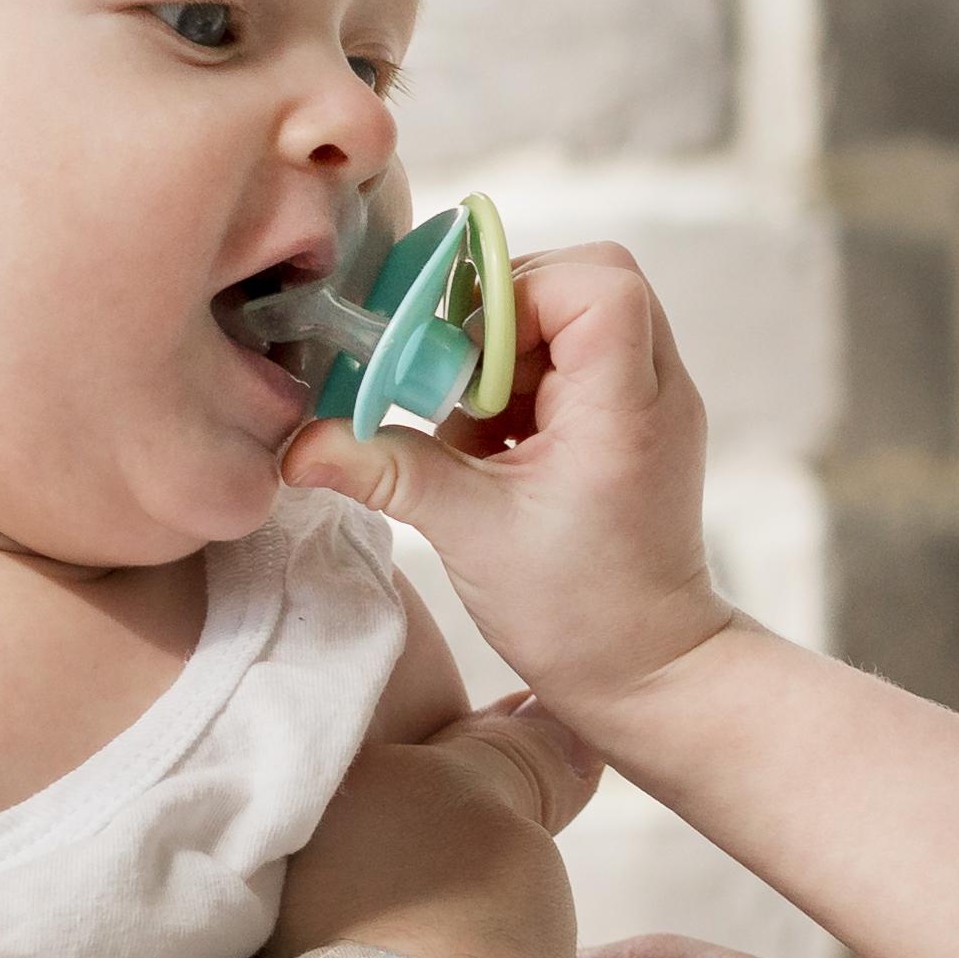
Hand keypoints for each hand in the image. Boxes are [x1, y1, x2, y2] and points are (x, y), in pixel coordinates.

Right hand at [279, 244, 745, 718]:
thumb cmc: (579, 613)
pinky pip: (578, 364)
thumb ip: (387, 471)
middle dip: (503, 319)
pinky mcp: (634, 427)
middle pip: (586, 283)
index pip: (597, 282)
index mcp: (627, 405)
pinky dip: (524, 389)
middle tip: (456, 381)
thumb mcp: (469, 533)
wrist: (652, 675)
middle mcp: (655, 390)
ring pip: (577, 321)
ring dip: (508, 358)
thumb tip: (303, 442)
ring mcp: (651, 406)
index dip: (519, 292)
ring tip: (474, 430)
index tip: (464, 352)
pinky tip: (493, 452)